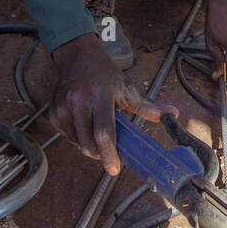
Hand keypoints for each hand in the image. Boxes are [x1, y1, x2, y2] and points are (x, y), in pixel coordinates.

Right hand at [50, 32, 175, 175]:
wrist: (77, 58)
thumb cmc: (105, 75)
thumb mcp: (127, 88)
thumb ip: (147, 106)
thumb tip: (173, 114)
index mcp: (100, 94)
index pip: (104, 131)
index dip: (109, 153)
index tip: (115, 169)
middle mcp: (79, 100)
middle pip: (88, 143)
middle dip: (101, 154)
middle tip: (111, 151)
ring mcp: (63, 107)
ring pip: (78, 143)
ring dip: (90, 146)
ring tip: (98, 130)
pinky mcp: (53, 113)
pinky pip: (68, 137)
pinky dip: (79, 139)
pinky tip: (85, 124)